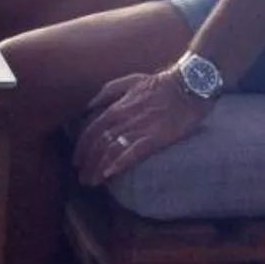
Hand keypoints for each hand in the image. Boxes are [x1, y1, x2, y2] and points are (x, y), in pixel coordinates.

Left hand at [73, 69, 212, 185]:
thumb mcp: (129, 81)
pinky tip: (109, 175)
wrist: (188, 86)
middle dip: (87, 163)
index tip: (76, 161)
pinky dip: (118, 164)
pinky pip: (132, 153)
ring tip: (92, 182)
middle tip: (82, 178)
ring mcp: (138, 129)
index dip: (81, 148)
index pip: (91, 131)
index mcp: (116, 107)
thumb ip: (107, 92)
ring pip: (110, 151)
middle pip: (97, 144)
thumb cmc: (160, 84)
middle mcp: (123, 119)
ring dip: (98, 168)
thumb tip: (89, 105)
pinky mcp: (154, 138)